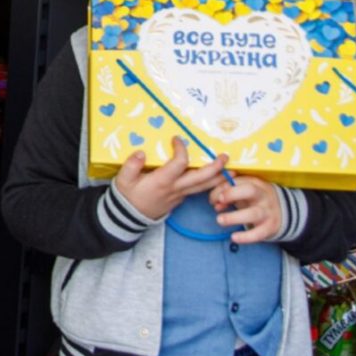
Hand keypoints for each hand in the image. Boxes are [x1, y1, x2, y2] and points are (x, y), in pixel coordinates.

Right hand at [114, 140, 228, 221]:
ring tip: (232, 169)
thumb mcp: (123, 180)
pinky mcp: (181, 198)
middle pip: (200, 178)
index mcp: (162, 181)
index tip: (178, 139)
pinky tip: (216, 177)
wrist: (130, 217)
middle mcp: (175, 188)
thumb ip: (131, 165)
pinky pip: (198, 191)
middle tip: (225, 157)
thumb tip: (141, 152)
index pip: (179, 163)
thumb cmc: (128, 195)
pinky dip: (210, 184)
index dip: (181, 149)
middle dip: (215, 167)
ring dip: (219, 178)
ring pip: (204, 187)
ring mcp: (180, 195)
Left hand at [210, 175, 284, 244]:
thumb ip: (229, 195)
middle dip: (231, 194)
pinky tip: (234, 237)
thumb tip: (215, 203)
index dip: (221, 188)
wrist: (282, 212)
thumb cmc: (256, 200)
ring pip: (253, 213)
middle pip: (249, 190)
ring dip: (234, 217)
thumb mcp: (244, 194)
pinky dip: (246, 237)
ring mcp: (267, 211)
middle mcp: (263, 196)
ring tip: (220, 220)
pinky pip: (258, 233)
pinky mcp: (270, 227)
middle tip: (218, 202)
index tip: (212, 199)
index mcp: (255, 183)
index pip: (237, 181)